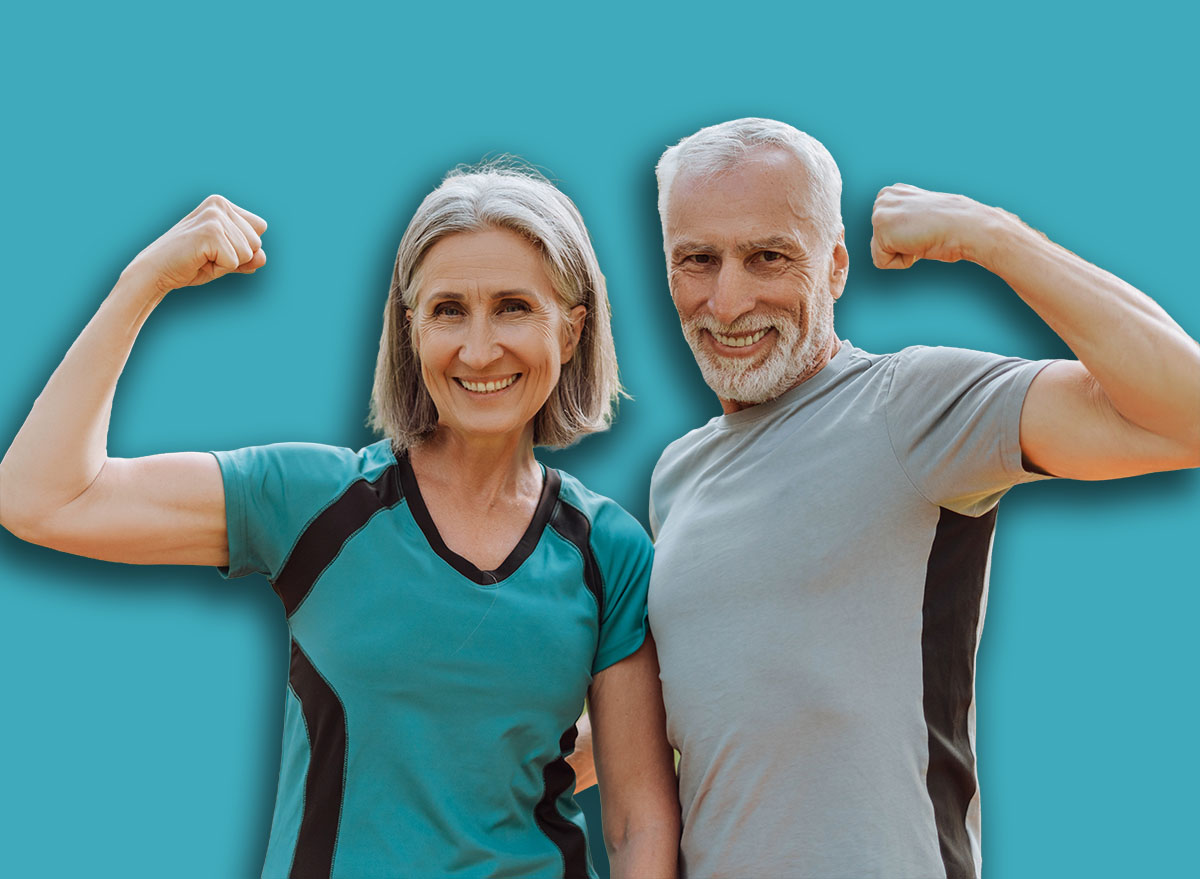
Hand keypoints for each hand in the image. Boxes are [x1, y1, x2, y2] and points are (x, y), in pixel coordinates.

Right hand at [122, 195, 267, 293]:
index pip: (260, 228)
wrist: (156, 271)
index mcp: (222, 204)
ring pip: (248, 253)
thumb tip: (262, 257)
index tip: (216, 248)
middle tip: (207, 255)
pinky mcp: (209, 232)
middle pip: (257, 241)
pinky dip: (219, 269)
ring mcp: (214, 217)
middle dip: (236, 257)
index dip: (243, 247)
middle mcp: (219, 204)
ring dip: (227, 263)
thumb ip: (249, 257)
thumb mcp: (226, 258)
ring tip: (202, 257)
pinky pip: (234, 262)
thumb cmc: (191, 264)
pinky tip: (198, 261)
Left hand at [870, 184, 996, 269]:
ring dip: (903, 252)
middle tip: (924, 233)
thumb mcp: (922, 215)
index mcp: (893, 192)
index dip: (908, 237)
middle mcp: (883, 198)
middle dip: (902, 245)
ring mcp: (880, 212)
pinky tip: (917, 245)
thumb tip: (903, 229)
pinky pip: (881, 262)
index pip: (886, 231)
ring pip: (880, 252)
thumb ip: (905, 219)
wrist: (967, 226)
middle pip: (880, 241)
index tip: (926, 227)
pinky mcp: (881, 230)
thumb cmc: (952, 224)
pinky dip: (902, 262)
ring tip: (921, 237)